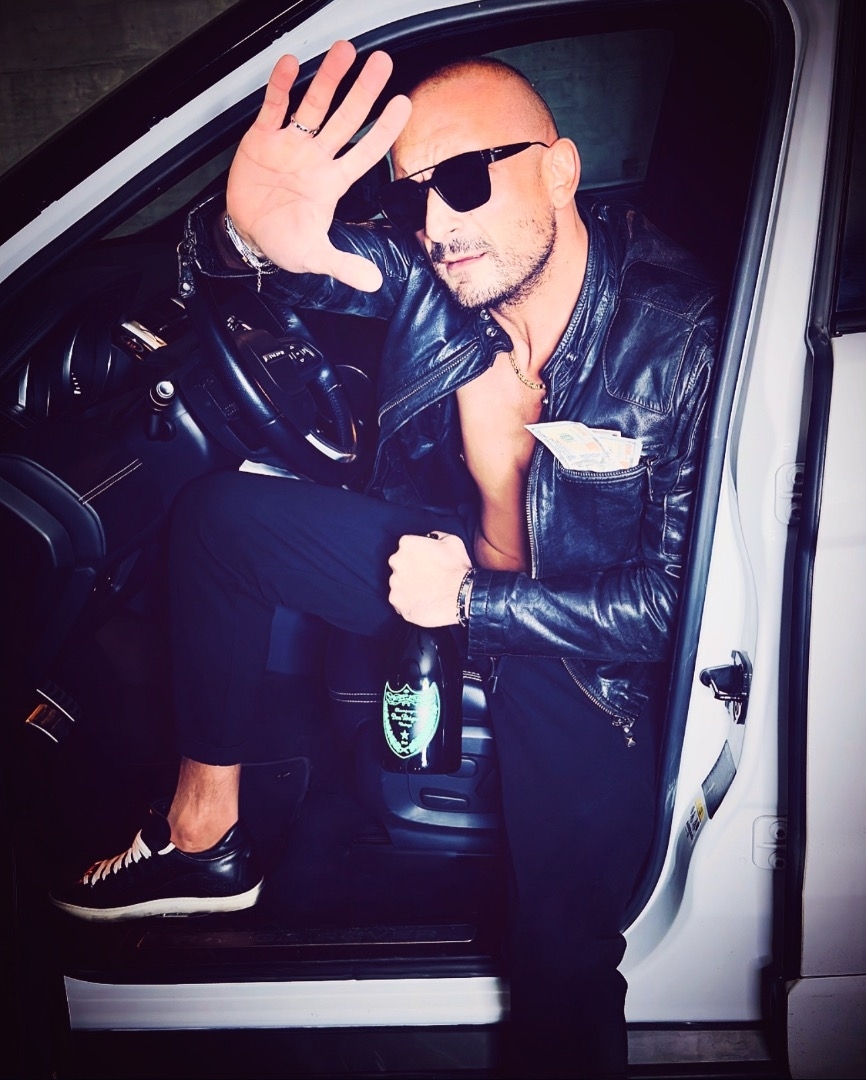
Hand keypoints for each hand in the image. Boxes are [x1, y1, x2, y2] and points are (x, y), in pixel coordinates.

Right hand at [226, 40, 410, 290]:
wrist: (246, 235)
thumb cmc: (282, 242)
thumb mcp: (315, 256)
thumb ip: (344, 265)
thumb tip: (374, 282)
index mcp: (332, 182)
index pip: (364, 151)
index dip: (383, 130)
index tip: (402, 105)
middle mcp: (316, 158)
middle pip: (345, 118)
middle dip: (363, 91)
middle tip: (381, 63)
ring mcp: (290, 145)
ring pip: (314, 105)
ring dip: (328, 78)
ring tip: (344, 51)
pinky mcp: (262, 139)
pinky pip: (274, 108)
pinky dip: (281, 87)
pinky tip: (290, 65)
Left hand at [388, 532, 472, 626]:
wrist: (459, 599)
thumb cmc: (456, 570)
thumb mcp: (453, 542)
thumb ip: (438, 536)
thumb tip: (434, 538)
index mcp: (408, 544)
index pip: (408, 545)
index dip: (419, 553)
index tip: (428, 560)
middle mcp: (397, 561)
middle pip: (400, 563)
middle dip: (411, 568)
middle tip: (428, 576)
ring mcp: (395, 583)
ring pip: (399, 582)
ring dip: (409, 585)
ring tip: (426, 591)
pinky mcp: (396, 601)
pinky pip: (399, 600)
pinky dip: (408, 601)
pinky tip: (422, 601)